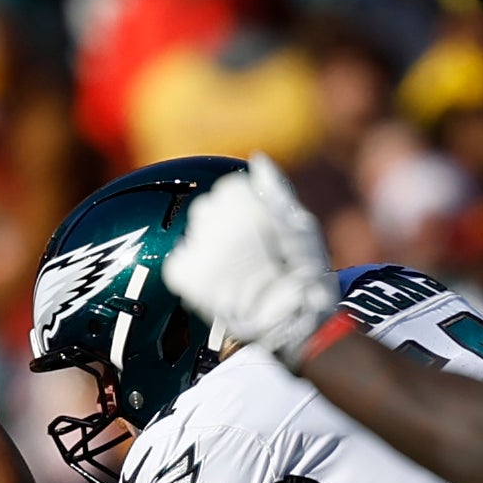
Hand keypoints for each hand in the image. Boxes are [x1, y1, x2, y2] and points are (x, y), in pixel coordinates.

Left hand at [159, 155, 338, 362]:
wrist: (289, 322)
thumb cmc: (302, 272)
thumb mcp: (300, 223)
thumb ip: (275, 190)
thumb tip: (258, 160)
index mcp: (241, 196)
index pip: (227, 191)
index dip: (244, 213)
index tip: (258, 233)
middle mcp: (212, 215)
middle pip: (206, 212)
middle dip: (223, 230)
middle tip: (248, 257)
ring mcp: (195, 244)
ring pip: (194, 240)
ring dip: (210, 254)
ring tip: (235, 276)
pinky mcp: (181, 274)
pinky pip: (180, 266)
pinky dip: (195, 276)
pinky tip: (218, 288)